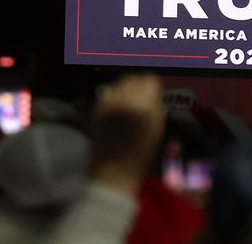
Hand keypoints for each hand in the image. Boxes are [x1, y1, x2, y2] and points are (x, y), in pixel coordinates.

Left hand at [86, 74, 164, 194]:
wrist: (113, 173)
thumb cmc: (140, 156)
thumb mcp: (157, 130)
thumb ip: (155, 106)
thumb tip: (152, 93)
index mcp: (144, 106)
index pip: (149, 80)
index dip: (151, 87)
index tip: (151, 93)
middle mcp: (124, 101)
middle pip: (132, 79)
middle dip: (137, 86)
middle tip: (139, 97)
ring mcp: (107, 105)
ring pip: (117, 85)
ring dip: (124, 91)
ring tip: (126, 105)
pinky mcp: (95, 110)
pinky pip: (106, 96)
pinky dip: (112, 100)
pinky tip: (115, 113)